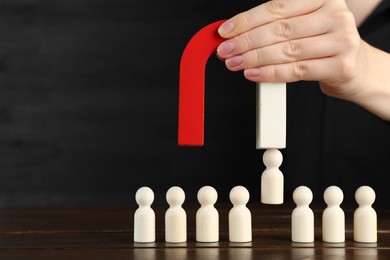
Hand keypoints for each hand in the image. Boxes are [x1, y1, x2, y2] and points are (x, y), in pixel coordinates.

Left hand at [216, 0, 366, 100]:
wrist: (355, 66)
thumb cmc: (322, 44)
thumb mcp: (303, 25)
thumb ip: (274, 26)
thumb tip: (234, 34)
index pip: (277, 7)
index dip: (247, 20)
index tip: (225, 31)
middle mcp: (335, 15)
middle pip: (280, 29)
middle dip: (246, 41)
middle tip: (225, 50)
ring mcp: (341, 40)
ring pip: (287, 50)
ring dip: (254, 58)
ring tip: (234, 63)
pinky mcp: (341, 65)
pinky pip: (297, 70)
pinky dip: (271, 73)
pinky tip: (253, 74)